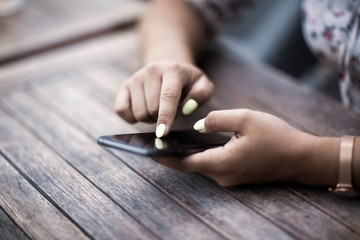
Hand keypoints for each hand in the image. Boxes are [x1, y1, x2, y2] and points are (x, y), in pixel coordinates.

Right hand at [114, 62, 213, 137]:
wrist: (169, 67)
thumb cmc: (188, 82)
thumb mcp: (202, 85)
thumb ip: (201, 95)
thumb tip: (187, 107)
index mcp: (172, 70)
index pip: (167, 97)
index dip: (165, 117)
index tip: (162, 133)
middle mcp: (152, 71)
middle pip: (152, 109)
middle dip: (162, 118)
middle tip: (170, 113)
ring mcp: (136, 77)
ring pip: (138, 113)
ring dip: (149, 119)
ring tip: (159, 110)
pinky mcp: (125, 86)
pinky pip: (121, 110)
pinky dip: (131, 118)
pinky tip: (143, 112)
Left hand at [153, 109, 333, 186]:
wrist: (302, 157)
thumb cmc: (276, 137)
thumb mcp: (245, 118)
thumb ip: (217, 119)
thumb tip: (199, 126)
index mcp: (221, 163)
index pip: (184, 163)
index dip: (164, 157)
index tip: (146, 151)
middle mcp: (223, 175)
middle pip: (190, 165)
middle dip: (172, 154)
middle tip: (154, 142)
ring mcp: (230, 177)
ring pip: (202, 164)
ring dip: (186, 154)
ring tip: (170, 141)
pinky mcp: (237, 175)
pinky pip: (213, 164)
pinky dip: (201, 155)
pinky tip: (195, 144)